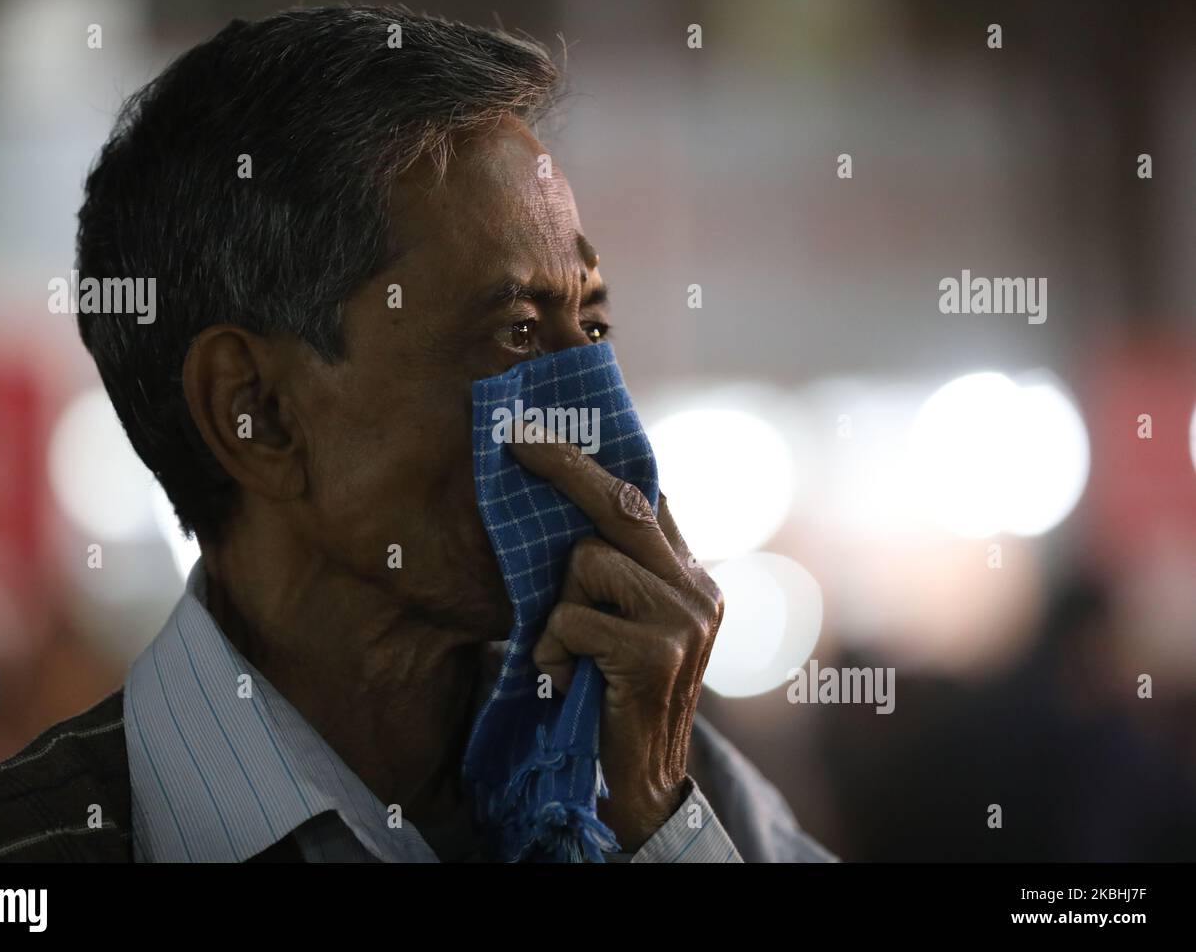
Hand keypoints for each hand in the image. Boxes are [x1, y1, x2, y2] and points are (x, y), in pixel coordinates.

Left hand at [507, 435, 724, 850]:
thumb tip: (562, 504)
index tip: (544, 430)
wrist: (642, 779)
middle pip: (622, 503)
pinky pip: (574, 617)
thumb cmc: (614, 693)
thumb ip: (613, 571)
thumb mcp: (621, 624)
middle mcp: (696, 587)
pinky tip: (570, 678)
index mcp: (689, 575)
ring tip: (569, 652)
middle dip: (562, 466)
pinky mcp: (658, 650)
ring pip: (587, 562)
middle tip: (514, 438)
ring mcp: (684, 617)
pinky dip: (555, 649)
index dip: (595, 458)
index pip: (646, 497)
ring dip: (559, 609)